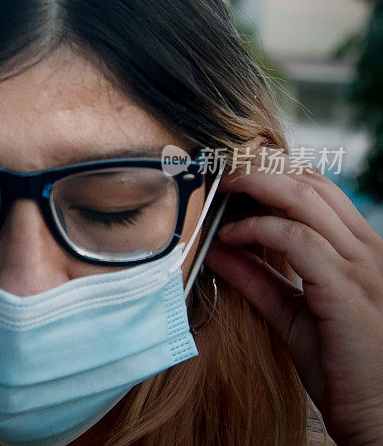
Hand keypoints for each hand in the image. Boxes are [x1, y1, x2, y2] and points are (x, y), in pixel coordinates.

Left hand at [205, 148, 382, 444]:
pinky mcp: (348, 289)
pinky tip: (230, 236)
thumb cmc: (342, 366)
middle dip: (261, 167)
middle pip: (312, 182)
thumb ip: (257, 277)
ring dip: (256, 185)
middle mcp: (368, 248)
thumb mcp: (292, 312)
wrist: (379, 415)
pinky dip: (258, 229)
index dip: (274, 171)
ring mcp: (362, 266)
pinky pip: (298, 239)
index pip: (319, 188)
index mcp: (360, 249)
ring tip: (221, 188)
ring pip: (306, 198)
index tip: (232, 171)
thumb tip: (216, 247)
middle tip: (220, 169)